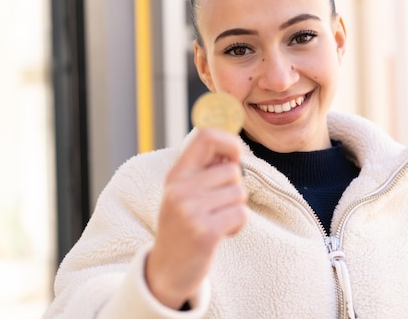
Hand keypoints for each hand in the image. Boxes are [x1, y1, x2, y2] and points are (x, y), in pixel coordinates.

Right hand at [145, 128, 247, 308]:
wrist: (166, 271)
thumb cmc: (183, 227)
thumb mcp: (184, 193)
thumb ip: (204, 170)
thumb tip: (234, 147)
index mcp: (176, 175)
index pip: (205, 136)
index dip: (228, 142)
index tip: (234, 159)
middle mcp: (179, 189)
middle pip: (232, 171)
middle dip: (235, 189)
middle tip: (217, 207)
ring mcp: (190, 210)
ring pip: (239, 193)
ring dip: (236, 209)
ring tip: (216, 221)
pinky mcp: (204, 231)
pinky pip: (240, 214)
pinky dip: (237, 225)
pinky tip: (221, 234)